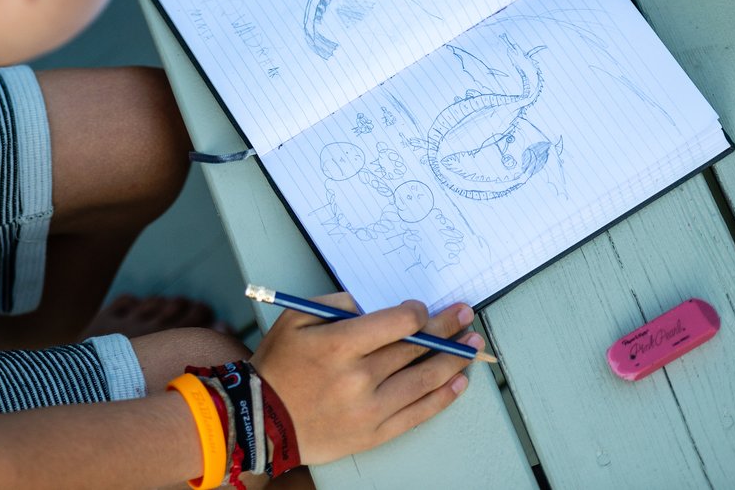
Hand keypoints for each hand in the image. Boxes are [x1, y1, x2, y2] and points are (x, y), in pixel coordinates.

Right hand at [249, 294, 479, 465]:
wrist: (262, 420)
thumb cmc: (279, 365)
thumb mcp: (295, 318)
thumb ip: (335, 302)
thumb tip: (372, 305)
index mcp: (339, 345)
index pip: (397, 323)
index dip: (418, 312)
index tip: (422, 308)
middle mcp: (359, 377)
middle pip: (415, 347)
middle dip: (446, 328)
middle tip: (465, 316)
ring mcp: (370, 408)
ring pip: (424, 379)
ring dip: (454, 359)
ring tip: (472, 345)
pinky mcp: (375, 432)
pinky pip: (418, 412)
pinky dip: (443, 396)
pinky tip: (458, 381)